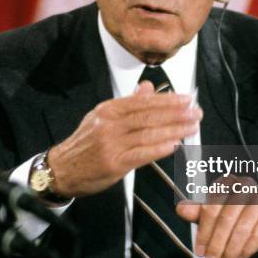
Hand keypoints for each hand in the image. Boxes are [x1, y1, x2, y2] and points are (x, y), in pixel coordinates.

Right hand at [47, 82, 201, 197]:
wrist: (62, 170)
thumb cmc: (85, 144)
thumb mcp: (102, 118)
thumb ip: (128, 104)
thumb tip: (148, 88)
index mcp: (108, 110)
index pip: (143, 101)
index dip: (168, 100)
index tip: (187, 99)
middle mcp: (109, 124)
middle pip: (149, 116)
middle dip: (177, 113)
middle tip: (196, 112)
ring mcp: (111, 144)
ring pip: (148, 134)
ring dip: (174, 130)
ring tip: (192, 127)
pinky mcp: (113, 163)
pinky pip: (141, 154)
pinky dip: (159, 149)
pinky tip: (174, 145)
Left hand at [176, 179, 257, 257]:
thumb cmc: (235, 215)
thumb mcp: (214, 214)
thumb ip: (198, 212)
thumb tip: (180, 209)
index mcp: (225, 182)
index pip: (211, 207)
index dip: (204, 231)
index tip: (199, 251)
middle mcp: (243, 184)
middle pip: (226, 218)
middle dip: (217, 244)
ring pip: (243, 227)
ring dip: (231, 250)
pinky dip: (246, 250)